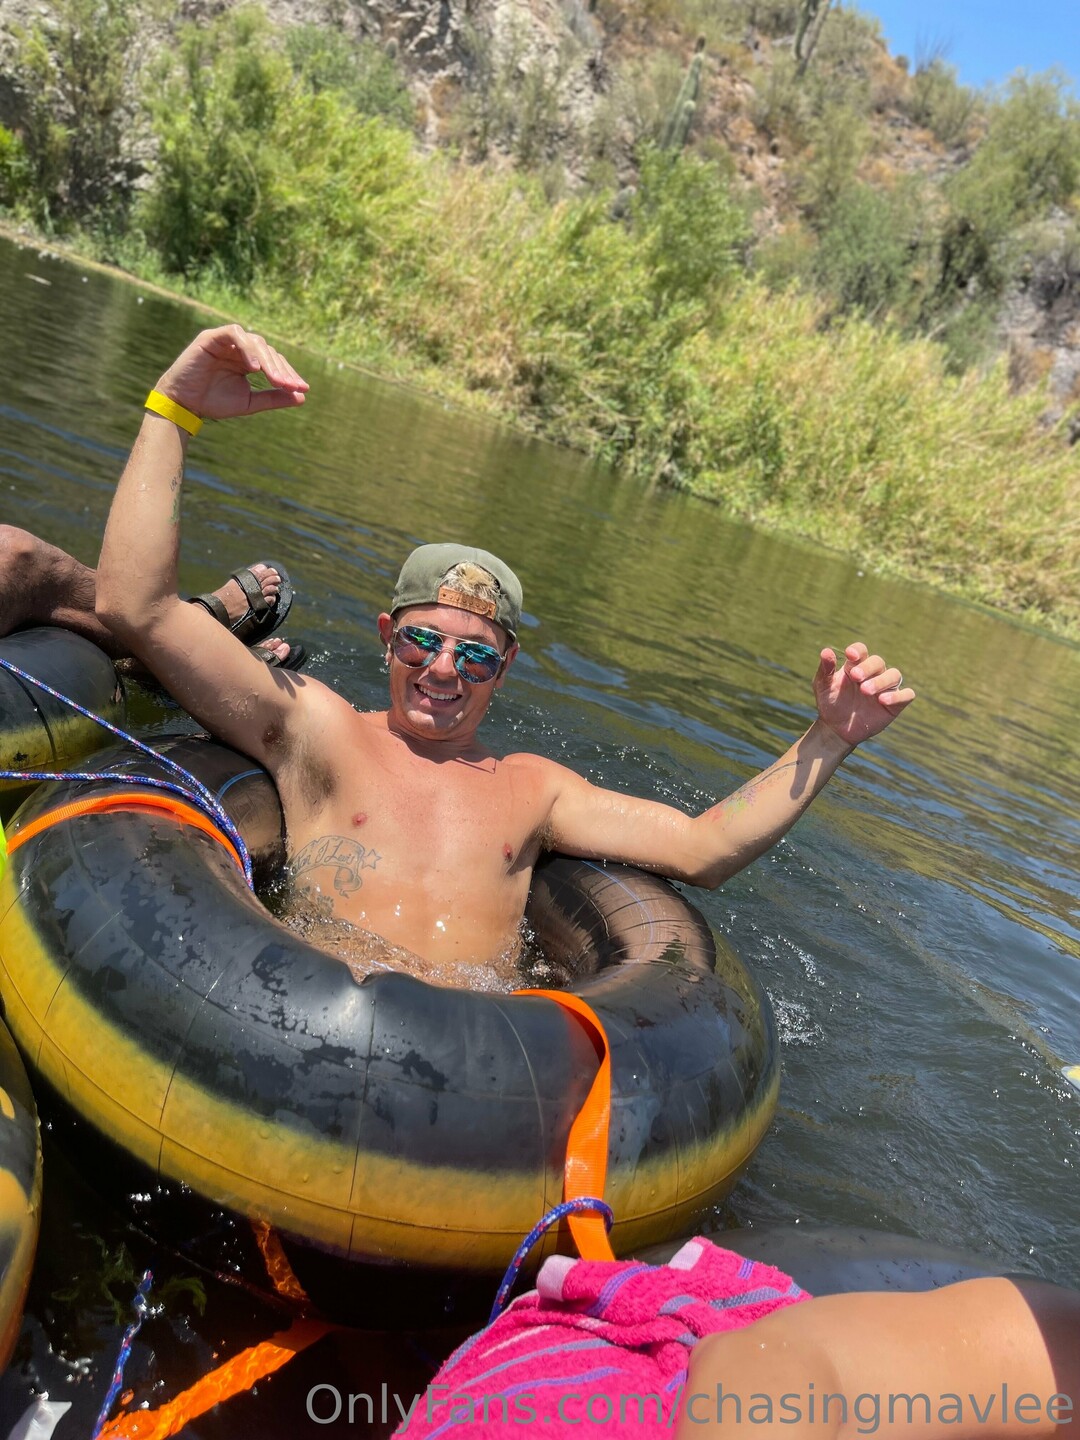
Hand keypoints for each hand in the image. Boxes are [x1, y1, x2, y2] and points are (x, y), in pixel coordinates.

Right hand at [154, 325, 308, 420]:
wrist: (185, 404)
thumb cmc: (214, 402)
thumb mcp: (249, 402)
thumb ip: (273, 397)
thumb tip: (302, 397)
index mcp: (249, 361)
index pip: (274, 361)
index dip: (289, 374)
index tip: (302, 389)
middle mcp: (240, 348)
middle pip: (268, 351)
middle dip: (281, 369)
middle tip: (291, 385)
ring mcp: (226, 340)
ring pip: (255, 342)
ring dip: (268, 361)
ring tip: (275, 380)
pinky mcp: (212, 337)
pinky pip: (234, 334)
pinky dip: (247, 348)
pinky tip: (254, 368)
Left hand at [813, 642, 914, 747]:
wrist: (836, 728)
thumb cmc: (830, 702)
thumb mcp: (823, 686)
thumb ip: (825, 669)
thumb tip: (826, 651)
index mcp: (856, 665)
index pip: (861, 651)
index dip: (858, 650)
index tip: (850, 655)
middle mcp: (874, 673)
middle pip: (878, 662)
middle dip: (868, 668)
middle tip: (856, 677)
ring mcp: (886, 688)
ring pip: (894, 675)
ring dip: (881, 681)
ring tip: (865, 691)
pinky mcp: (895, 704)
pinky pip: (907, 695)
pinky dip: (898, 696)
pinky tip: (883, 700)